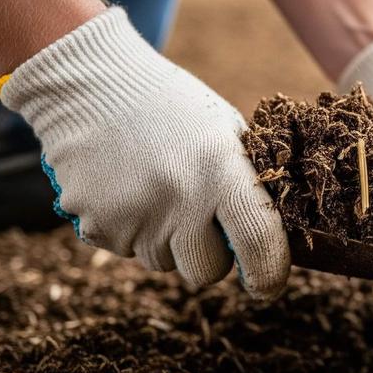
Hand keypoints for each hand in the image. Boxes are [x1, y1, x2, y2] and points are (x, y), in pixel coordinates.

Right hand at [0, 7, 289, 298]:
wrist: (90, 88)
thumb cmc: (175, 112)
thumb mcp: (226, 134)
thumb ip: (251, 188)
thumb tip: (281, 244)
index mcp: (221, 169)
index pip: (259, 241)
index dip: (269, 274)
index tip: (268, 285)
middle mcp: (179, 196)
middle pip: (207, 271)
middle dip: (211, 257)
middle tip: (201, 217)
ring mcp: (133, 214)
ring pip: (166, 264)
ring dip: (168, 241)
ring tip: (158, 189)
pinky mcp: (96, 225)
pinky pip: (128, 251)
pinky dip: (132, 231)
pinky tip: (127, 189)